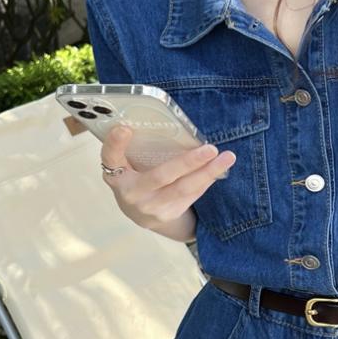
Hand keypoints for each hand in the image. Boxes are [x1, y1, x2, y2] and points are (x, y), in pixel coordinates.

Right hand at [99, 124, 235, 233]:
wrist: (139, 214)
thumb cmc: (135, 176)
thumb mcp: (127, 163)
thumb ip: (135, 147)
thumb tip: (169, 124)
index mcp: (115, 174)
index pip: (110, 157)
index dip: (115, 144)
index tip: (125, 129)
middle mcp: (130, 193)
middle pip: (161, 176)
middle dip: (188, 162)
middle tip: (210, 148)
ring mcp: (150, 208)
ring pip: (183, 189)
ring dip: (208, 172)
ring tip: (227, 158)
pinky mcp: (167, 214)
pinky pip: (191, 195)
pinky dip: (206, 180)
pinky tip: (219, 168)